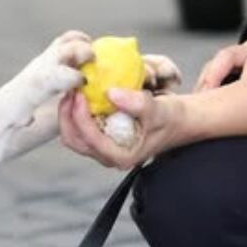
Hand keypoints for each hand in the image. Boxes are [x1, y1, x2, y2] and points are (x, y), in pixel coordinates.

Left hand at [56, 87, 192, 170]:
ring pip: (73, 135)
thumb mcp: (159, 109)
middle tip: (71, 90)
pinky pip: (81, 127)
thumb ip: (137, 103)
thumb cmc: (171, 119)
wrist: (179, 120)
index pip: (90, 139)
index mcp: (121, 156)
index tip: (80, 94)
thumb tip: (111, 93)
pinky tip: (81, 94)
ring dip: (69, 113)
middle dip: (67, 115)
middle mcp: (109, 155)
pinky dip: (76, 112)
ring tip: (73, 90)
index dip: (80, 116)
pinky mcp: (102, 136)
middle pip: (74, 140)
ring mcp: (104, 147)